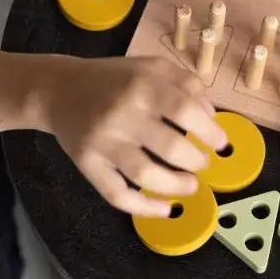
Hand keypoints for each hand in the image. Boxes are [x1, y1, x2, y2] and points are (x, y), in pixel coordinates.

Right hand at [45, 56, 226, 216]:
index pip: (185, 110)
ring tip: (191, 185)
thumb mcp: (151, 67)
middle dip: (196, 162)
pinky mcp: (87, 164)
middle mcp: (122, 114)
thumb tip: (212, 117)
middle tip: (203, 164)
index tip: (220, 143)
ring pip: (144, 175)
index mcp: (142, 86)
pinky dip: (143, 208)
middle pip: (170, 147)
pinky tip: (164, 210)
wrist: (59, 90)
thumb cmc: (114, 79)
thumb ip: (186, 84)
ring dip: (176, 186)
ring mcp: (103, 143)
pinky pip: (116, 193)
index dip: (209, 131)